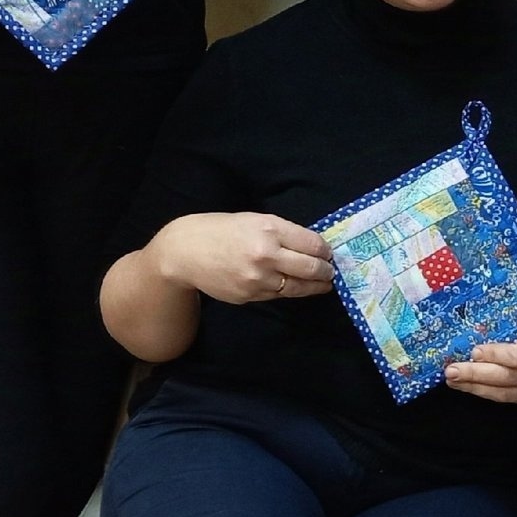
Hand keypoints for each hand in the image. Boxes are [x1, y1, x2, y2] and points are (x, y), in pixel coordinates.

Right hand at [150, 212, 334, 305]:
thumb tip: (313, 246)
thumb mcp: (255, 220)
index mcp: (270, 230)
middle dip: (326, 271)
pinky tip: (297, 287)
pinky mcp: (249, 296)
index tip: (329, 253)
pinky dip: (290, 291)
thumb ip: (284, 232)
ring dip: (314, 286)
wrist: (185, 252)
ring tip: (323, 283)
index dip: (325, 250)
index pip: (312, 244)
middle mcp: (266, 255)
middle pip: (310, 268)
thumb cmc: (222, 230)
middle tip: (332, 271)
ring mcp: (258, 279)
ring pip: (297, 287)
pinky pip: (278, 295)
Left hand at [445, 316, 516, 403]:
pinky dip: (486, 393)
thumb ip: (515, 324)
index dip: (495, 355)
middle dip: (476, 375)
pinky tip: (469, 387)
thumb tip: (477, 322)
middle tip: (451, 371)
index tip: (474, 351)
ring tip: (453, 381)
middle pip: (507, 378)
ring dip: (475, 387)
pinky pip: (507, 399)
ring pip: (504, 393)